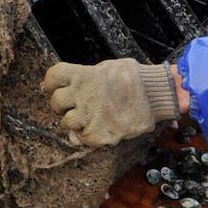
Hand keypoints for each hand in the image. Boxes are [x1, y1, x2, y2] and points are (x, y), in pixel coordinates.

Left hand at [42, 60, 182, 148]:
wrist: (157, 95)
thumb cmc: (133, 78)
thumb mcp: (107, 69)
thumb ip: (86, 78)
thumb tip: (67, 86)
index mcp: (84, 75)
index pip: (53, 77)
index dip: (51, 84)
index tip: (56, 87)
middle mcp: (82, 95)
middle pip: (56, 102)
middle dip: (62, 105)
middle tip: (75, 105)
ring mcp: (90, 116)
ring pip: (66, 122)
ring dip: (75, 121)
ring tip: (90, 118)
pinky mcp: (99, 134)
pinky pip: (81, 139)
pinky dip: (87, 136)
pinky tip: (99, 128)